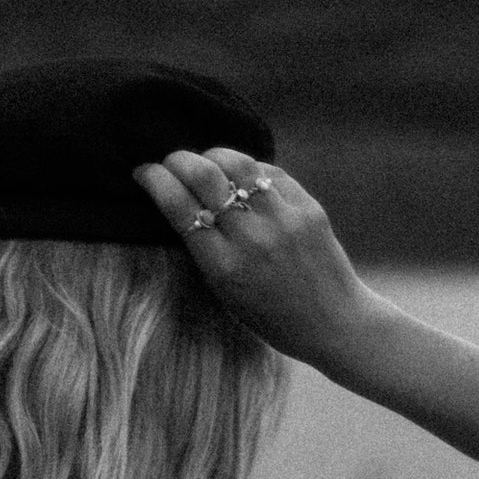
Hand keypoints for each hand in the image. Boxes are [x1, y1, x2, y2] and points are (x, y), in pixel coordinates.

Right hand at [131, 148, 372, 369]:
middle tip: (170, 161)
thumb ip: (205, 250)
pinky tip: (242, 175)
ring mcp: (283, 221)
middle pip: (203, 175)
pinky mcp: (309, 209)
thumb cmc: (272, 317)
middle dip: (178, 159)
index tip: (144, 172)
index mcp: (223, 268)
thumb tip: (181, 198)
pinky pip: (270, 173)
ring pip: (237, 163)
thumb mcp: (225, 294)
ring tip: (206, 161)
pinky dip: (249, 169)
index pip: (178, 207)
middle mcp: (252, 240)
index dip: (155, 180)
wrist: (334, 323)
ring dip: (213, 154)